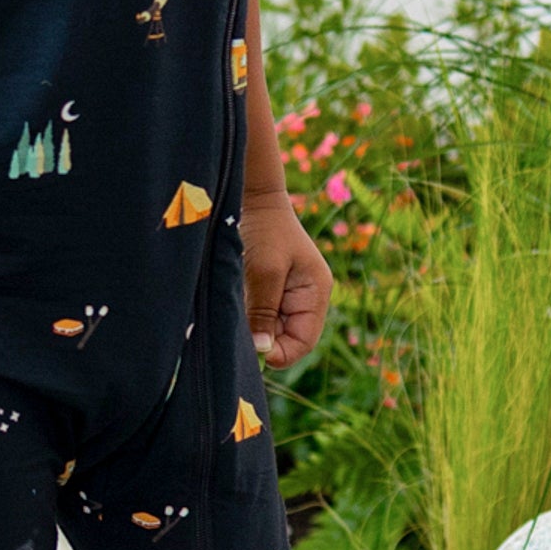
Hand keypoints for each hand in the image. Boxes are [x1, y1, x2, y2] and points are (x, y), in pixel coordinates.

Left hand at [243, 189, 330, 371]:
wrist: (251, 196)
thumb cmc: (264, 229)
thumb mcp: (265, 271)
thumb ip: (265, 312)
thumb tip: (263, 352)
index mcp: (315, 293)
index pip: (304, 341)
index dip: (280, 353)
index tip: (252, 353)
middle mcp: (304, 298)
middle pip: (285, 338)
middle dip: (262, 337)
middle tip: (237, 328)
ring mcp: (286, 294)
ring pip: (268, 328)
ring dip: (251, 324)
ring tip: (237, 304)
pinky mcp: (267, 289)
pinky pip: (257, 314)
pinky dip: (244, 312)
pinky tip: (234, 298)